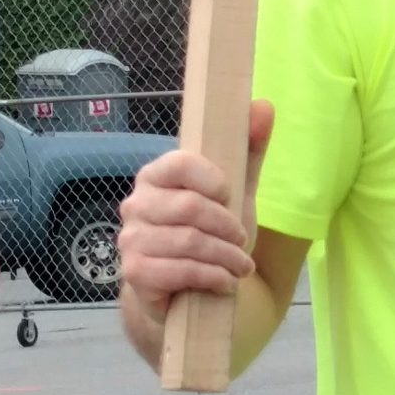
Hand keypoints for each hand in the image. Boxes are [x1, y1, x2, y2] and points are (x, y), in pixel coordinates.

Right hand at [118, 100, 274, 322]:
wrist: (184, 289)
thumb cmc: (209, 233)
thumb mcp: (235, 193)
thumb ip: (248, 151)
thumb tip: (263, 105)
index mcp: (156, 176)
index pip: (180, 164)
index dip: (212, 180)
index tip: (231, 195)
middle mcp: (136, 204)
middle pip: (190, 207)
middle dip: (227, 227)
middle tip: (243, 240)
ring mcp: (132, 239)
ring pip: (189, 241)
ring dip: (226, 256)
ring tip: (241, 265)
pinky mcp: (135, 272)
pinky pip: (180, 270)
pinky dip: (212, 277)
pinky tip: (225, 281)